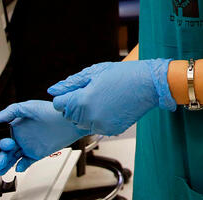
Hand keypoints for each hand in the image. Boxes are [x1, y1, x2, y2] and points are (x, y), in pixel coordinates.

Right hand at [0, 100, 88, 174]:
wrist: (68, 120)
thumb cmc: (49, 111)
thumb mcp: (27, 107)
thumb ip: (10, 112)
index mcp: (17, 127)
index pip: (4, 139)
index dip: (2, 144)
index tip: (6, 144)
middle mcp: (22, 138)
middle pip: (7, 152)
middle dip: (1, 157)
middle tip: (1, 161)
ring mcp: (29, 147)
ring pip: (13, 158)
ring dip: (7, 164)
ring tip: (2, 169)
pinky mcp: (37, 154)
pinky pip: (26, 162)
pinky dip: (21, 166)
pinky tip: (19, 166)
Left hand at [48, 59, 175, 135]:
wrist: (148, 84)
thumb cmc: (124, 75)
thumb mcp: (94, 72)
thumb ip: (71, 83)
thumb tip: (53, 90)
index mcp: (82, 101)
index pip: (59, 104)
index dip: (66, 96)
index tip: (78, 90)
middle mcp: (89, 117)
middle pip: (69, 115)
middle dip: (76, 104)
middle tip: (93, 93)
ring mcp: (101, 126)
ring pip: (82, 122)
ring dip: (87, 113)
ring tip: (103, 99)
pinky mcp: (111, 130)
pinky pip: (96, 127)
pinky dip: (99, 119)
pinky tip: (110, 107)